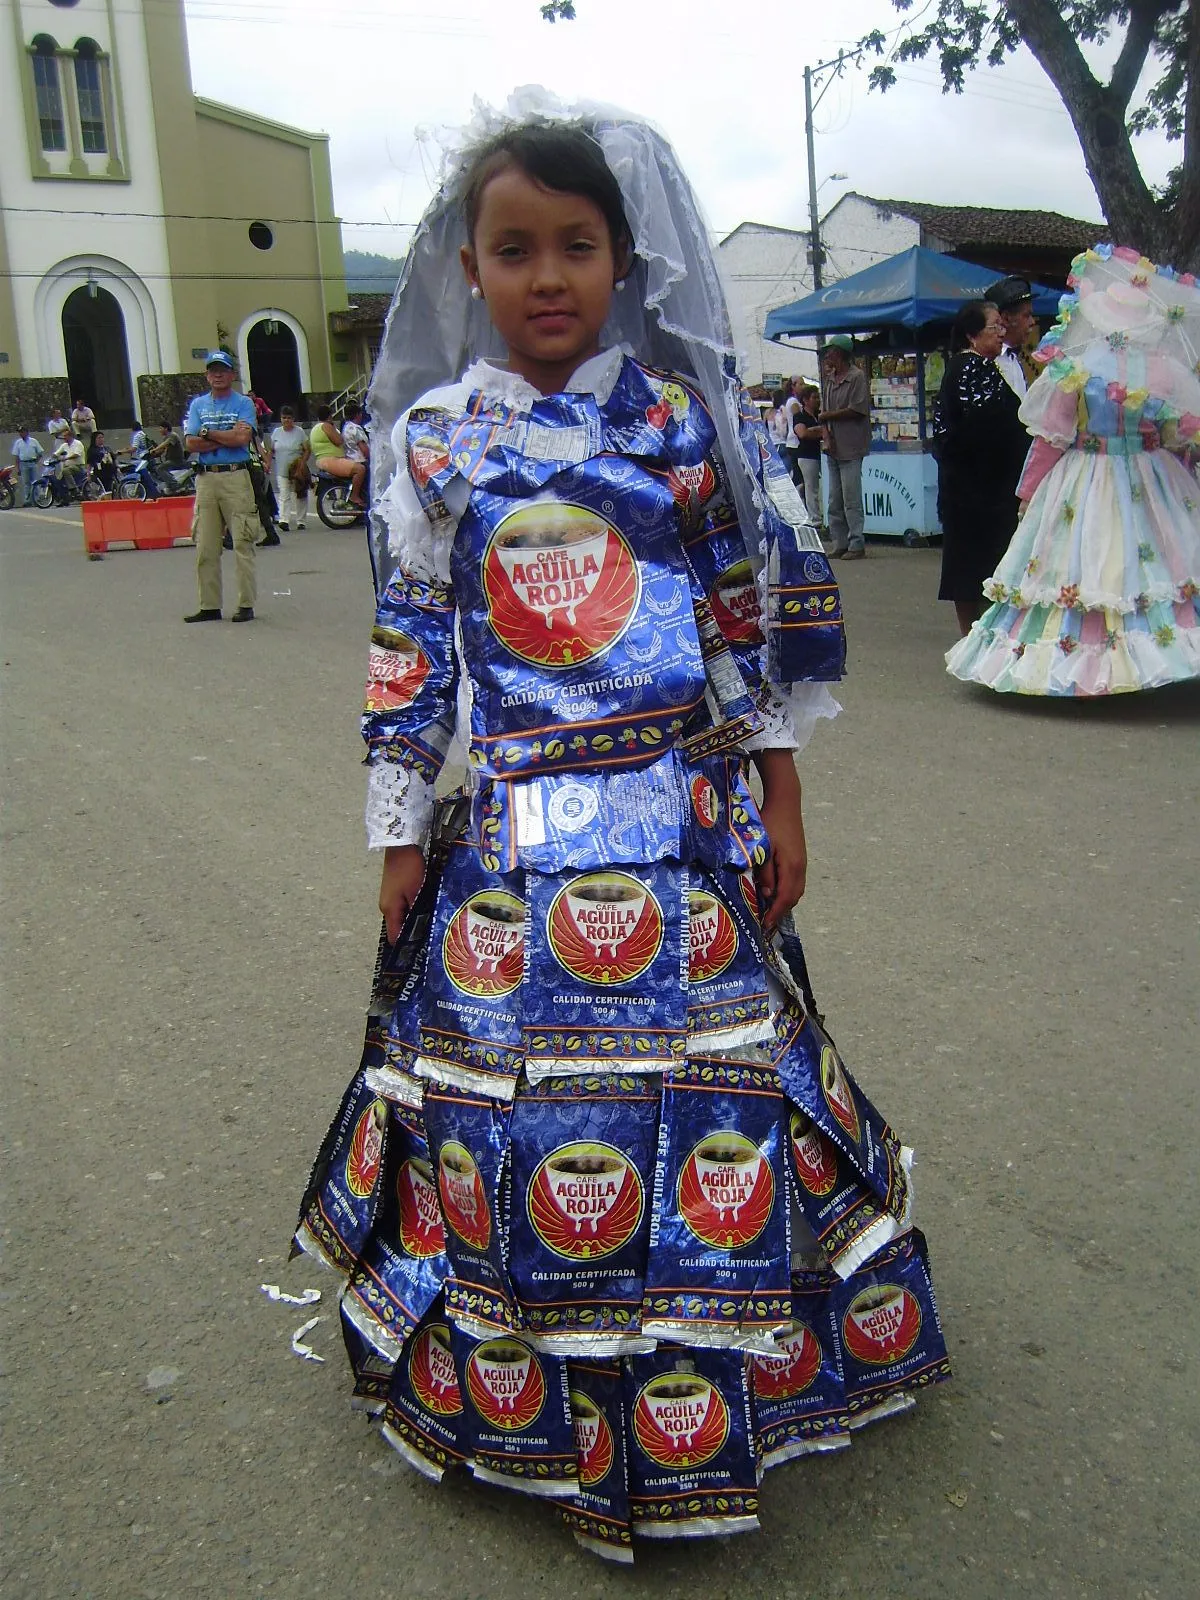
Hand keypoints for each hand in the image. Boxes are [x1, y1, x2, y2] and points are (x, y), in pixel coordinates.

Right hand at [379, 844, 425, 943]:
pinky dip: (415, 908)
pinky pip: (405, 905)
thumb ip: (418, 913)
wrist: (401, 844)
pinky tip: (429, 907)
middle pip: (400, 928)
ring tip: (434, 923)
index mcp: (389, 910)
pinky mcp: (395, 889)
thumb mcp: (417, 892)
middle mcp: (387, 907)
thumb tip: (422, 930)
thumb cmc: (408, 868)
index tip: (423, 949)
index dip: (407, 946)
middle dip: (415, 933)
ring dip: (416, 919)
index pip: (394, 938)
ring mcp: (390, 898)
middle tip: (434, 937)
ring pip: (404, 916)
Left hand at [752, 750, 807, 931]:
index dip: (775, 913)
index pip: (784, 898)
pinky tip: (773, 892)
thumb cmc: (770, 823)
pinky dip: (786, 892)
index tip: (765, 925)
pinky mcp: (799, 858)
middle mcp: (800, 868)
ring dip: (783, 902)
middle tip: (764, 922)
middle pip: (793, 898)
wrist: (785, 802)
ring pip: (795, 891)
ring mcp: (802, 863)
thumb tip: (765, 893)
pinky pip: (795, 882)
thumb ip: (764, 872)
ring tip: (768, 910)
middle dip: (779, 911)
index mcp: (791, 867)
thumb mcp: (762, 848)